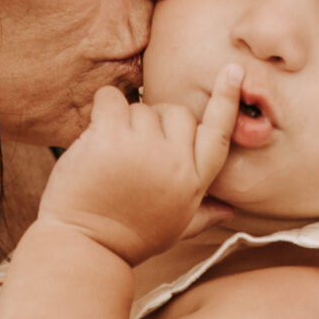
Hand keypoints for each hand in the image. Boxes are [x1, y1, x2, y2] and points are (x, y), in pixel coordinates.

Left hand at [37, 65, 242, 265]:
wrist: (86, 247)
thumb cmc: (129, 238)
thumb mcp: (175, 228)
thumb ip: (204, 214)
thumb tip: (231, 211)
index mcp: (194, 181)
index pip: (219, 132)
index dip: (227, 99)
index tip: (233, 71)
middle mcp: (176, 162)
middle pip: (178, 113)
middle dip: (157, 123)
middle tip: (134, 152)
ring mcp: (145, 148)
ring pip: (142, 108)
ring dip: (124, 124)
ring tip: (111, 158)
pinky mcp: (112, 137)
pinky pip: (112, 99)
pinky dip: (103, 109)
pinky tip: (96, 136)